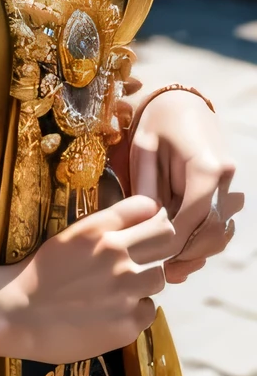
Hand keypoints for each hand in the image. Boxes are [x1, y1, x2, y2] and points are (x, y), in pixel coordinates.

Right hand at [0, 196, 178, 362]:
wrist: (19, 313)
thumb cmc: (43, 271)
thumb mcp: (73, 234)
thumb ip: (109, 223)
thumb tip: (148, 211)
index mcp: (100, 230)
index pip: (151, 209)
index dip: (155, 216)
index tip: (150, 224)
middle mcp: (118, 256)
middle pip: (167, 239)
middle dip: (161, 244)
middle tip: (146, 255)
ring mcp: (125, 291)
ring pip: (160, 276)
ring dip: (146, 280)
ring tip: (124, 287)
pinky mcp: (128, 324)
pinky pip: (150, 309)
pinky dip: (137, 309)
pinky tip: (116, 310)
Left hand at [130, 89, 243, 282]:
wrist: (180, 104)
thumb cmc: (156, 125)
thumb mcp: (144, 150)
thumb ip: (147, 189)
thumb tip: (147, 227)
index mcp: (206, 166)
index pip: (196, 215)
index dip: (175, 240)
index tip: (153, 256)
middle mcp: (225, 178)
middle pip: (213, 230)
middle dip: (187, 253)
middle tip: (160, 272)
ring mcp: (230, 186)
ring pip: (220, 233)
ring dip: (196, 253)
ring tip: (169, 270)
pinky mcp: (227, 194)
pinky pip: (220, 226)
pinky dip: (203, 243)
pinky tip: (181, 256)